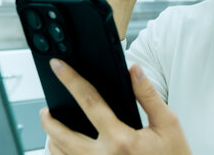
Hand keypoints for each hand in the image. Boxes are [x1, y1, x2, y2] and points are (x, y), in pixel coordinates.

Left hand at [40, 58, 191, 154]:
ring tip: (51, 127)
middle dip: (49, 120)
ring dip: (52, 139)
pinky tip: (63, 148)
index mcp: (121, 139)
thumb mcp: (168, 124)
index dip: (71, 80)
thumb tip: (134, 70)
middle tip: (45, 109)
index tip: (58, 67)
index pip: (89, 102)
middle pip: (63, 136)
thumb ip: (148, 95)